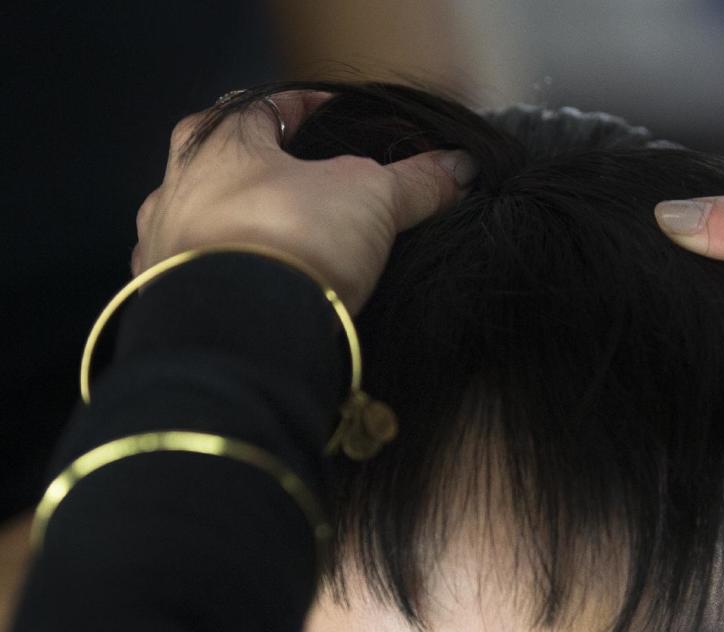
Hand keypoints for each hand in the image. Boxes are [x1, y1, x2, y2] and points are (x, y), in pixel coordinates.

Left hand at [131, 90, 475, 316]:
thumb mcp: (371, 198)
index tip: (337, 118)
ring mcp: (164, 248)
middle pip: (232, 167)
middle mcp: (176, 188)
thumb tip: (458, 167)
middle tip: (314, 187)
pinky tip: (261, 294)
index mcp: (217, 141)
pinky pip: (203, 281)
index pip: (268, 106)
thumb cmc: (293, 237)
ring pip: (210, 226)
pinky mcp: (166, 303)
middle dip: (272, 175)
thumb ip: (414, 182)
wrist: (242, 332)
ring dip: (244, 231)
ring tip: (289, 247)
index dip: (310, 110)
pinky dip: (232, 282)